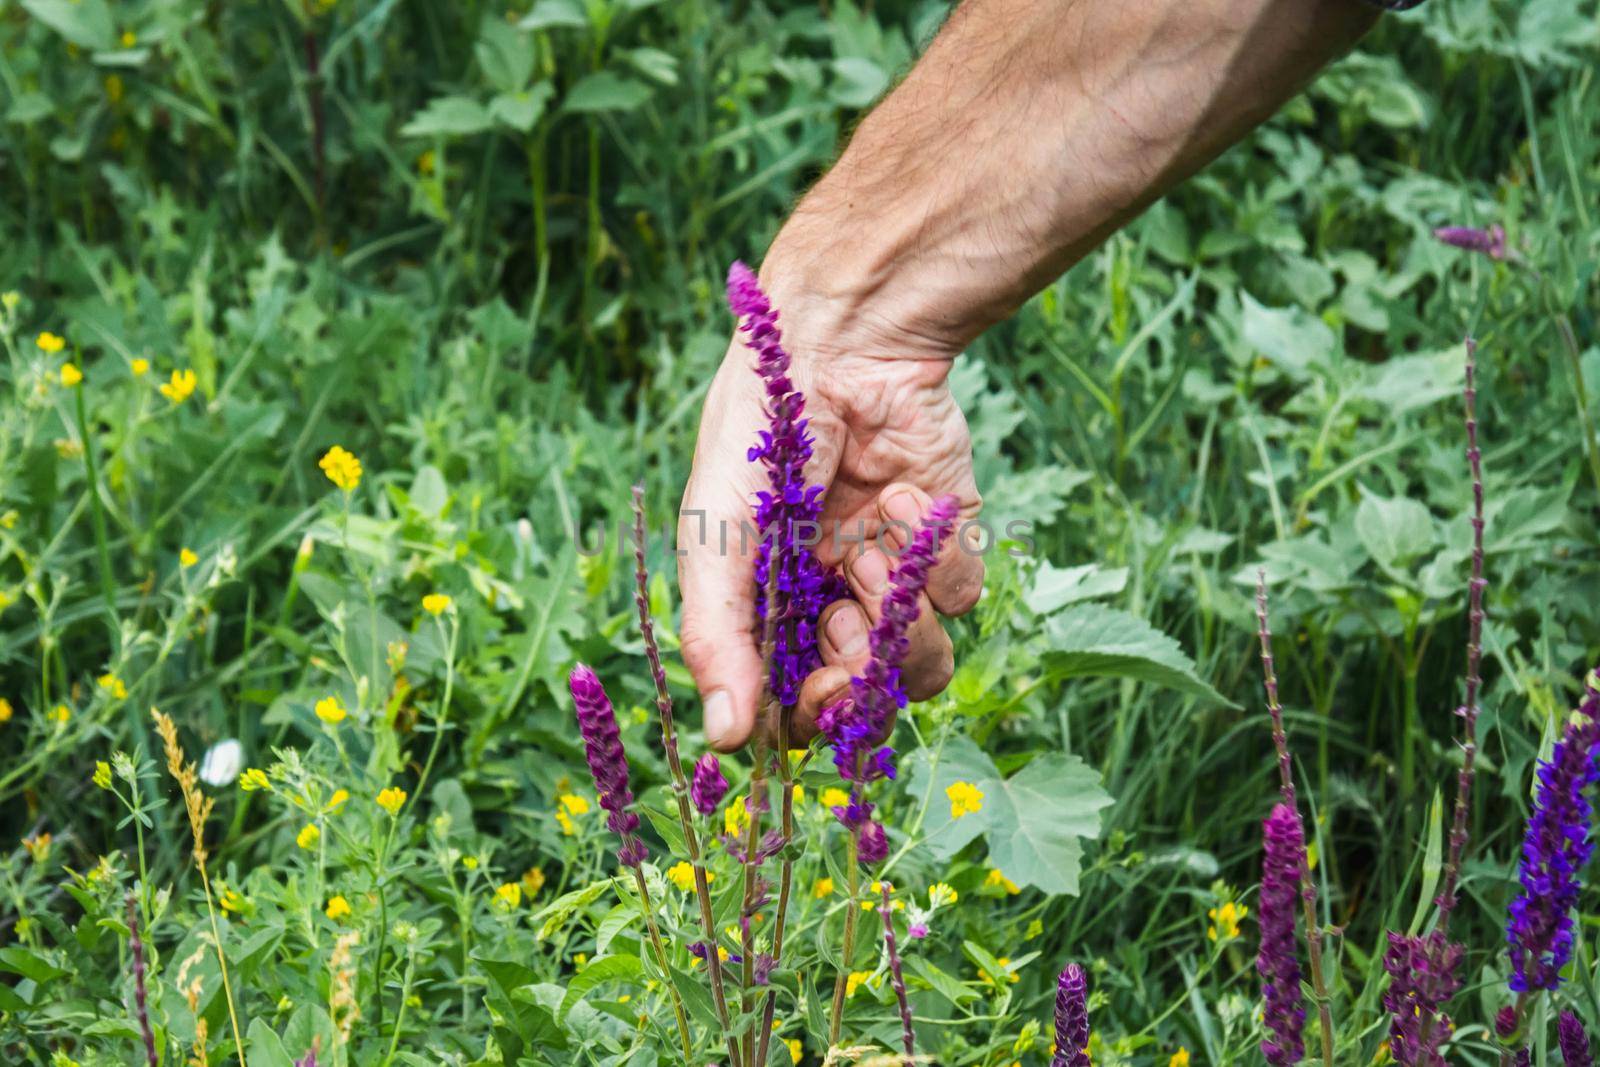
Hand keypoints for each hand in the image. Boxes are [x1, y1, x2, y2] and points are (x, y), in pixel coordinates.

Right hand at [677, 278, 983, 751]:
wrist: (843, 343)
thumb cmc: (760, 436)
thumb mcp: (717, 536)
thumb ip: (715, 635)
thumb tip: (723, 736)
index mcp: (769, 617)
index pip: (793, 712)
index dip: (811, 717)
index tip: (819, 689)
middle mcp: (831, 608)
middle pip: (864, 702)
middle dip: (862, 673)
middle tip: (851, 624)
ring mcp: (892, 579)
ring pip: (923, 664)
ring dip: (901, 615)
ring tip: (871, 551)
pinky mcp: (945, 546)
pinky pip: (961, 596)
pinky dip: (934, 555)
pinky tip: (899, 497)